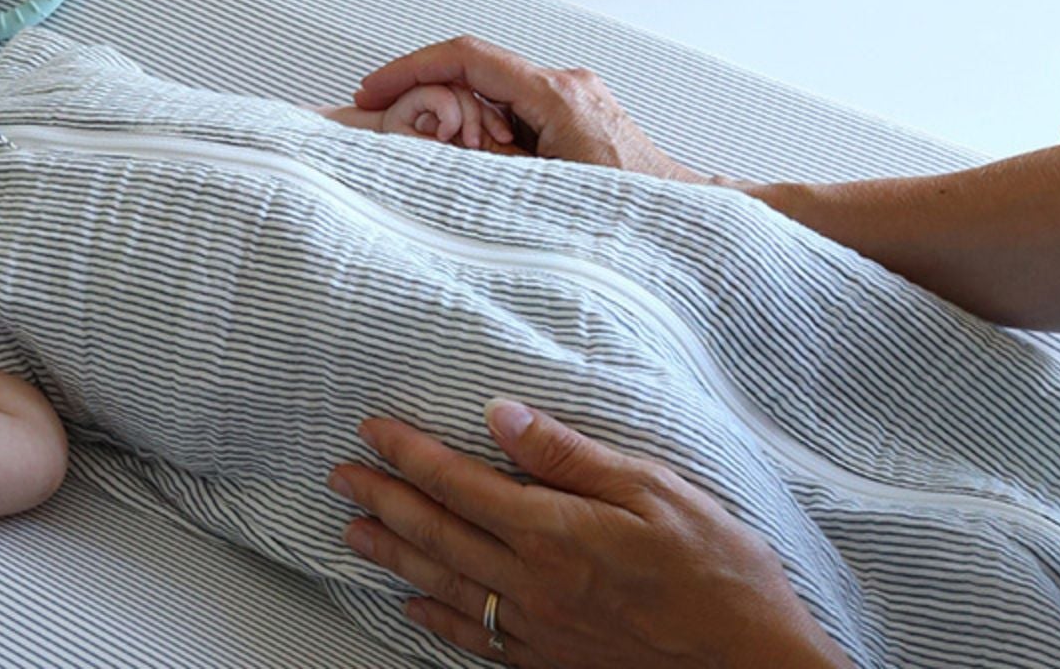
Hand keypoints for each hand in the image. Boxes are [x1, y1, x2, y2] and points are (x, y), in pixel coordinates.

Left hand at [330, 402, 850, 668]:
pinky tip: (414, 606)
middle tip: (340, 477)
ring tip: (354, 534)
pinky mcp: (553, 664)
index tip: (371, 430)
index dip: (409, 454)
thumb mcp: (654, 490)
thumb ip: (569, 454)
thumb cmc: (719, 573)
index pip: (459, 484)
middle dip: (384, 499)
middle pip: (438, 534)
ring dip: (394, 555)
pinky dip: (438, 621)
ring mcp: (540, 632)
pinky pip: (478, 641)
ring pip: (446, 587)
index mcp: (554, 532)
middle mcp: (534, 585)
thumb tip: (500, 415)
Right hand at [353, 35, 710, 182]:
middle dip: (431, 103)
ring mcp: (572, 97)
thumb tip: (426, 150)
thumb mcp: (543, 196)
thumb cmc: (633, 217)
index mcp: (556, 94)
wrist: (693, 228)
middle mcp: (564, 83)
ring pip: (492, 95)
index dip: (409, 68)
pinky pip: (513, 112)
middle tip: (404, 142)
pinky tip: (479, 169)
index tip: (372, 90)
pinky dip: (484, 133)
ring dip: (460, 124)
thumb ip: (482, 167)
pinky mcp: (574, 116)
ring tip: (451, 170)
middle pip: (474, 74)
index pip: (465, 56)